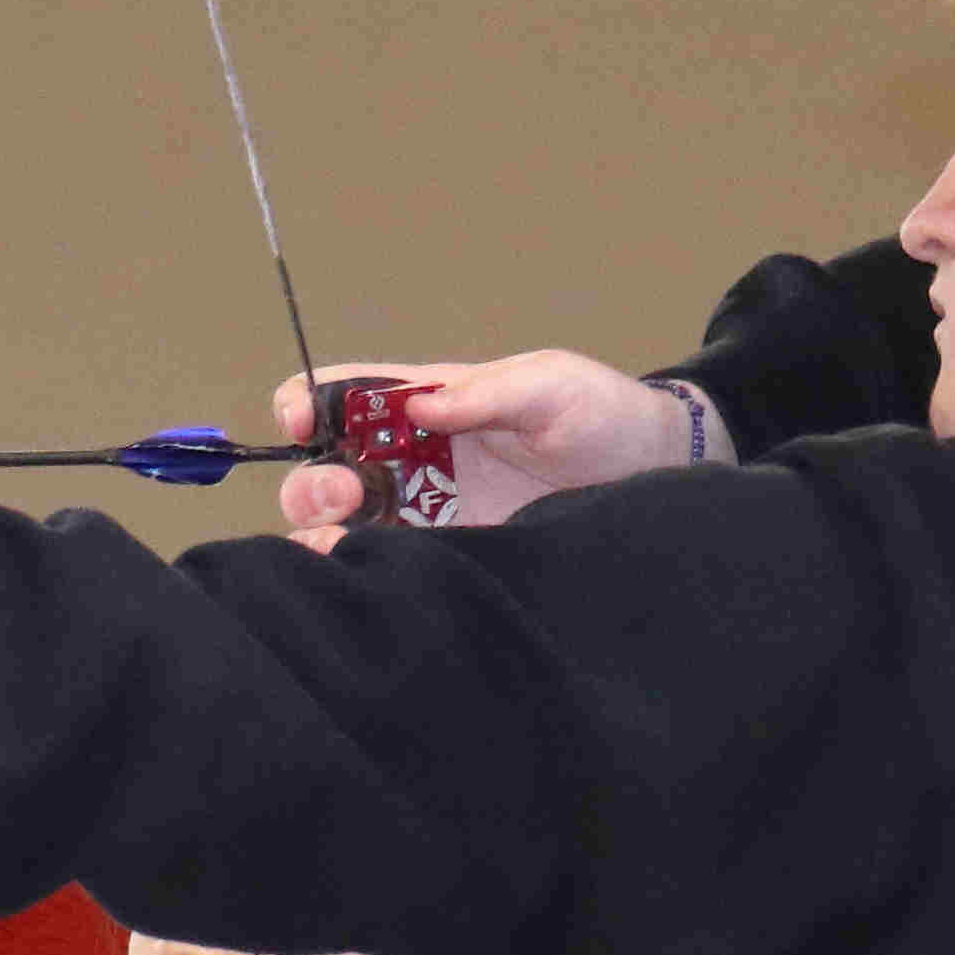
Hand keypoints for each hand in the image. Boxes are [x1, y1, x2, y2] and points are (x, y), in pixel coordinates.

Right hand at [269, 355, 705, 544]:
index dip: (309, 404)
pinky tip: (360, 568)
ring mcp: (424, 512)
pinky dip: (352, 569)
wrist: (650, 479)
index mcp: (428, 404)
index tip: (304, 421)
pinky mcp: (443, 556)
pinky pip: (380, 565)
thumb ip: (488, 391)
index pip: (346, 396)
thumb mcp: (552, 385)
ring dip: (324, 527)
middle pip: (325, 468)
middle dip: (313, 479)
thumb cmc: (603, 417)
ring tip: (348, 533)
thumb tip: (424, 404)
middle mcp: (413, 459)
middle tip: (348, 490)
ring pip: (339, 523)